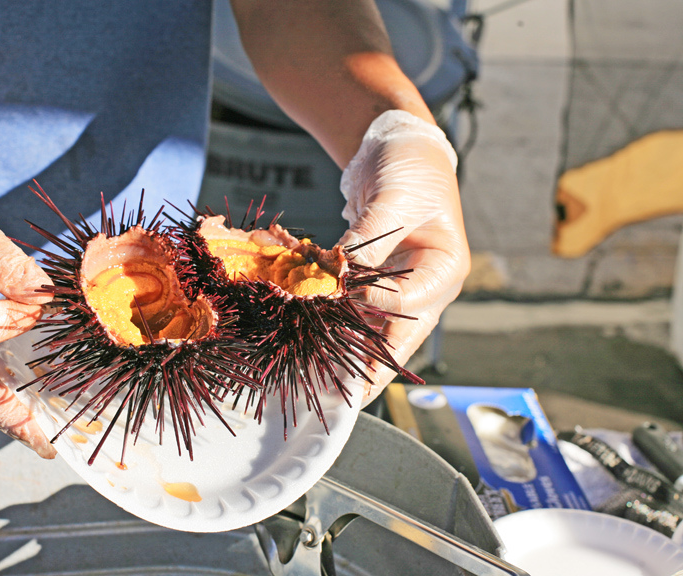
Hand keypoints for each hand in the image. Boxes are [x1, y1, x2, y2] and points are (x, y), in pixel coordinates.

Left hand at [338, 110, 469, 402]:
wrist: (399, 149)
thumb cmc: (411, 168)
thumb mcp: (395, 198)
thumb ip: (369, 236)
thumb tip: (339, 271)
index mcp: (443, 269)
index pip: (409, 302)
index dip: (374, 307)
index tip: (341, 304)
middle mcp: (423, 288)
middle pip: (395, 338)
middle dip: (366, 368)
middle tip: (339, 395)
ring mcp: (397, 289)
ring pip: (370, 332)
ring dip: (343, 349)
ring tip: (317, 377)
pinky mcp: (372, 283)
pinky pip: (350, 309)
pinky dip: (327, 316)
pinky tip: (304, 331)